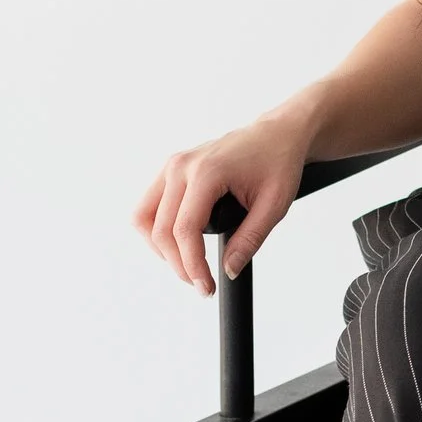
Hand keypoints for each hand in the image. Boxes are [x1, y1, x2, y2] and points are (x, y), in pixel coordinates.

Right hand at [134, 104, 314, 292]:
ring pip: (144, 218)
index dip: (192, 266)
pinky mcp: (170, 169)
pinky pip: (148, 207)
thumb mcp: (274, 205)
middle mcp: (181, 166)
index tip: (206, 287)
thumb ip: (250, 240)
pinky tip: (180, 244)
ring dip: (160, 249)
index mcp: (207, 171)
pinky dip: (157, 231)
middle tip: (201, 283)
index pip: (185, 230)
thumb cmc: (278, 162)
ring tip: (188, 265)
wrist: (277, 134)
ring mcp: (172, 165)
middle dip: (178, 264)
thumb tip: (228, 270)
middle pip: (160, 229)